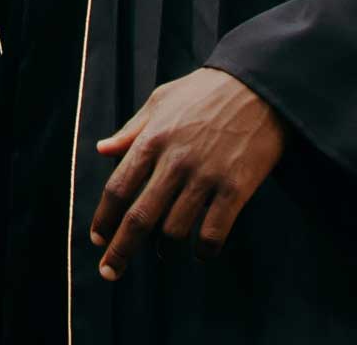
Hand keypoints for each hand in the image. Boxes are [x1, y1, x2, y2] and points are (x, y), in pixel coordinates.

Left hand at [89, 67, 284, 279]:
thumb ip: (132, 130)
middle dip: (121, 250)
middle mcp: (174, 161)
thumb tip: (102, 150)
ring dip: (164, 251)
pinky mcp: (236, 187)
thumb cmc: (205, 91)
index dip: (104, 219)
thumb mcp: (161, 100)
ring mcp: (205, 176)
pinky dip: (203, 251)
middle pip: (139, 217)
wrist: (259, 84)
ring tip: (162, 256)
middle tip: (109, 272)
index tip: (97, 239)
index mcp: (152, 139)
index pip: (118, 188)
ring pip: (174, 230)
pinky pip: (213, 233)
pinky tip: (200, 254)